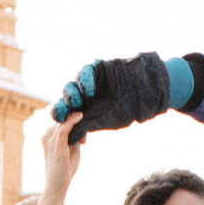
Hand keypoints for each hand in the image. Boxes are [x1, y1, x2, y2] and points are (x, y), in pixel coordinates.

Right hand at [32, 121, 80, 204]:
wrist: (57, 186)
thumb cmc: (65, 169)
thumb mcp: (72, 149)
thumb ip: (75, 137)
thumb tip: (82, 126)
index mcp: (48, 137)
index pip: (60, 121)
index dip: (72, 119)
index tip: (83, 126)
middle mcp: (47, 137)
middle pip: (62, 120)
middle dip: (76, 120)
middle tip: (85, 132)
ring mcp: (51, 141)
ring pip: (63, 121)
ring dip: (76, 119)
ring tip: (86, 120)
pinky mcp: (57, 147)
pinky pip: (64, 128)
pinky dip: (72, 121)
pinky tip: (80, 116)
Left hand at [52, 53, 176, 144]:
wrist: (143, 95)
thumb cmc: (125, 110)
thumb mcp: (104, 121)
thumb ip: (87, 125)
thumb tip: (71, 136)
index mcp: (83, 107)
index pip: (66, 111)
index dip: (61, 115)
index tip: (60, 122)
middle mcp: (83, 94)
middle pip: (66, 98)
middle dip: (63, 106)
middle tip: (63, 113)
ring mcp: (88, 81)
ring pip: (72, 85)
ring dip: (72, 94)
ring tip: (77, 101)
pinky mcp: (95, 68)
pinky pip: (85, 72)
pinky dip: (85, 81)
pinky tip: (88, 91)